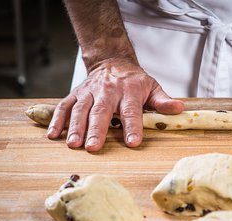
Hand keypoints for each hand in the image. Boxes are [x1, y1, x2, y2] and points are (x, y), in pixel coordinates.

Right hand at [47, 58, 183, 150]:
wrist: (112, 61)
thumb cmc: (134, 81)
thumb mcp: (152, 87)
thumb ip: (162, 101)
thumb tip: (178, 110)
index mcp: (129, 91)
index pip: (131, 112)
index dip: (132, 128)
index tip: (132, 143)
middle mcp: (107, 91)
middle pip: (101, 112)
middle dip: (96, 130)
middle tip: (93, 147)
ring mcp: (89, 92)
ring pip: (80, 110)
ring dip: (75, 127)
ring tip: (73, 145)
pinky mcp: (76, 94)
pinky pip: (64, 106)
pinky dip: (57, 120)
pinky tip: (53, 135)